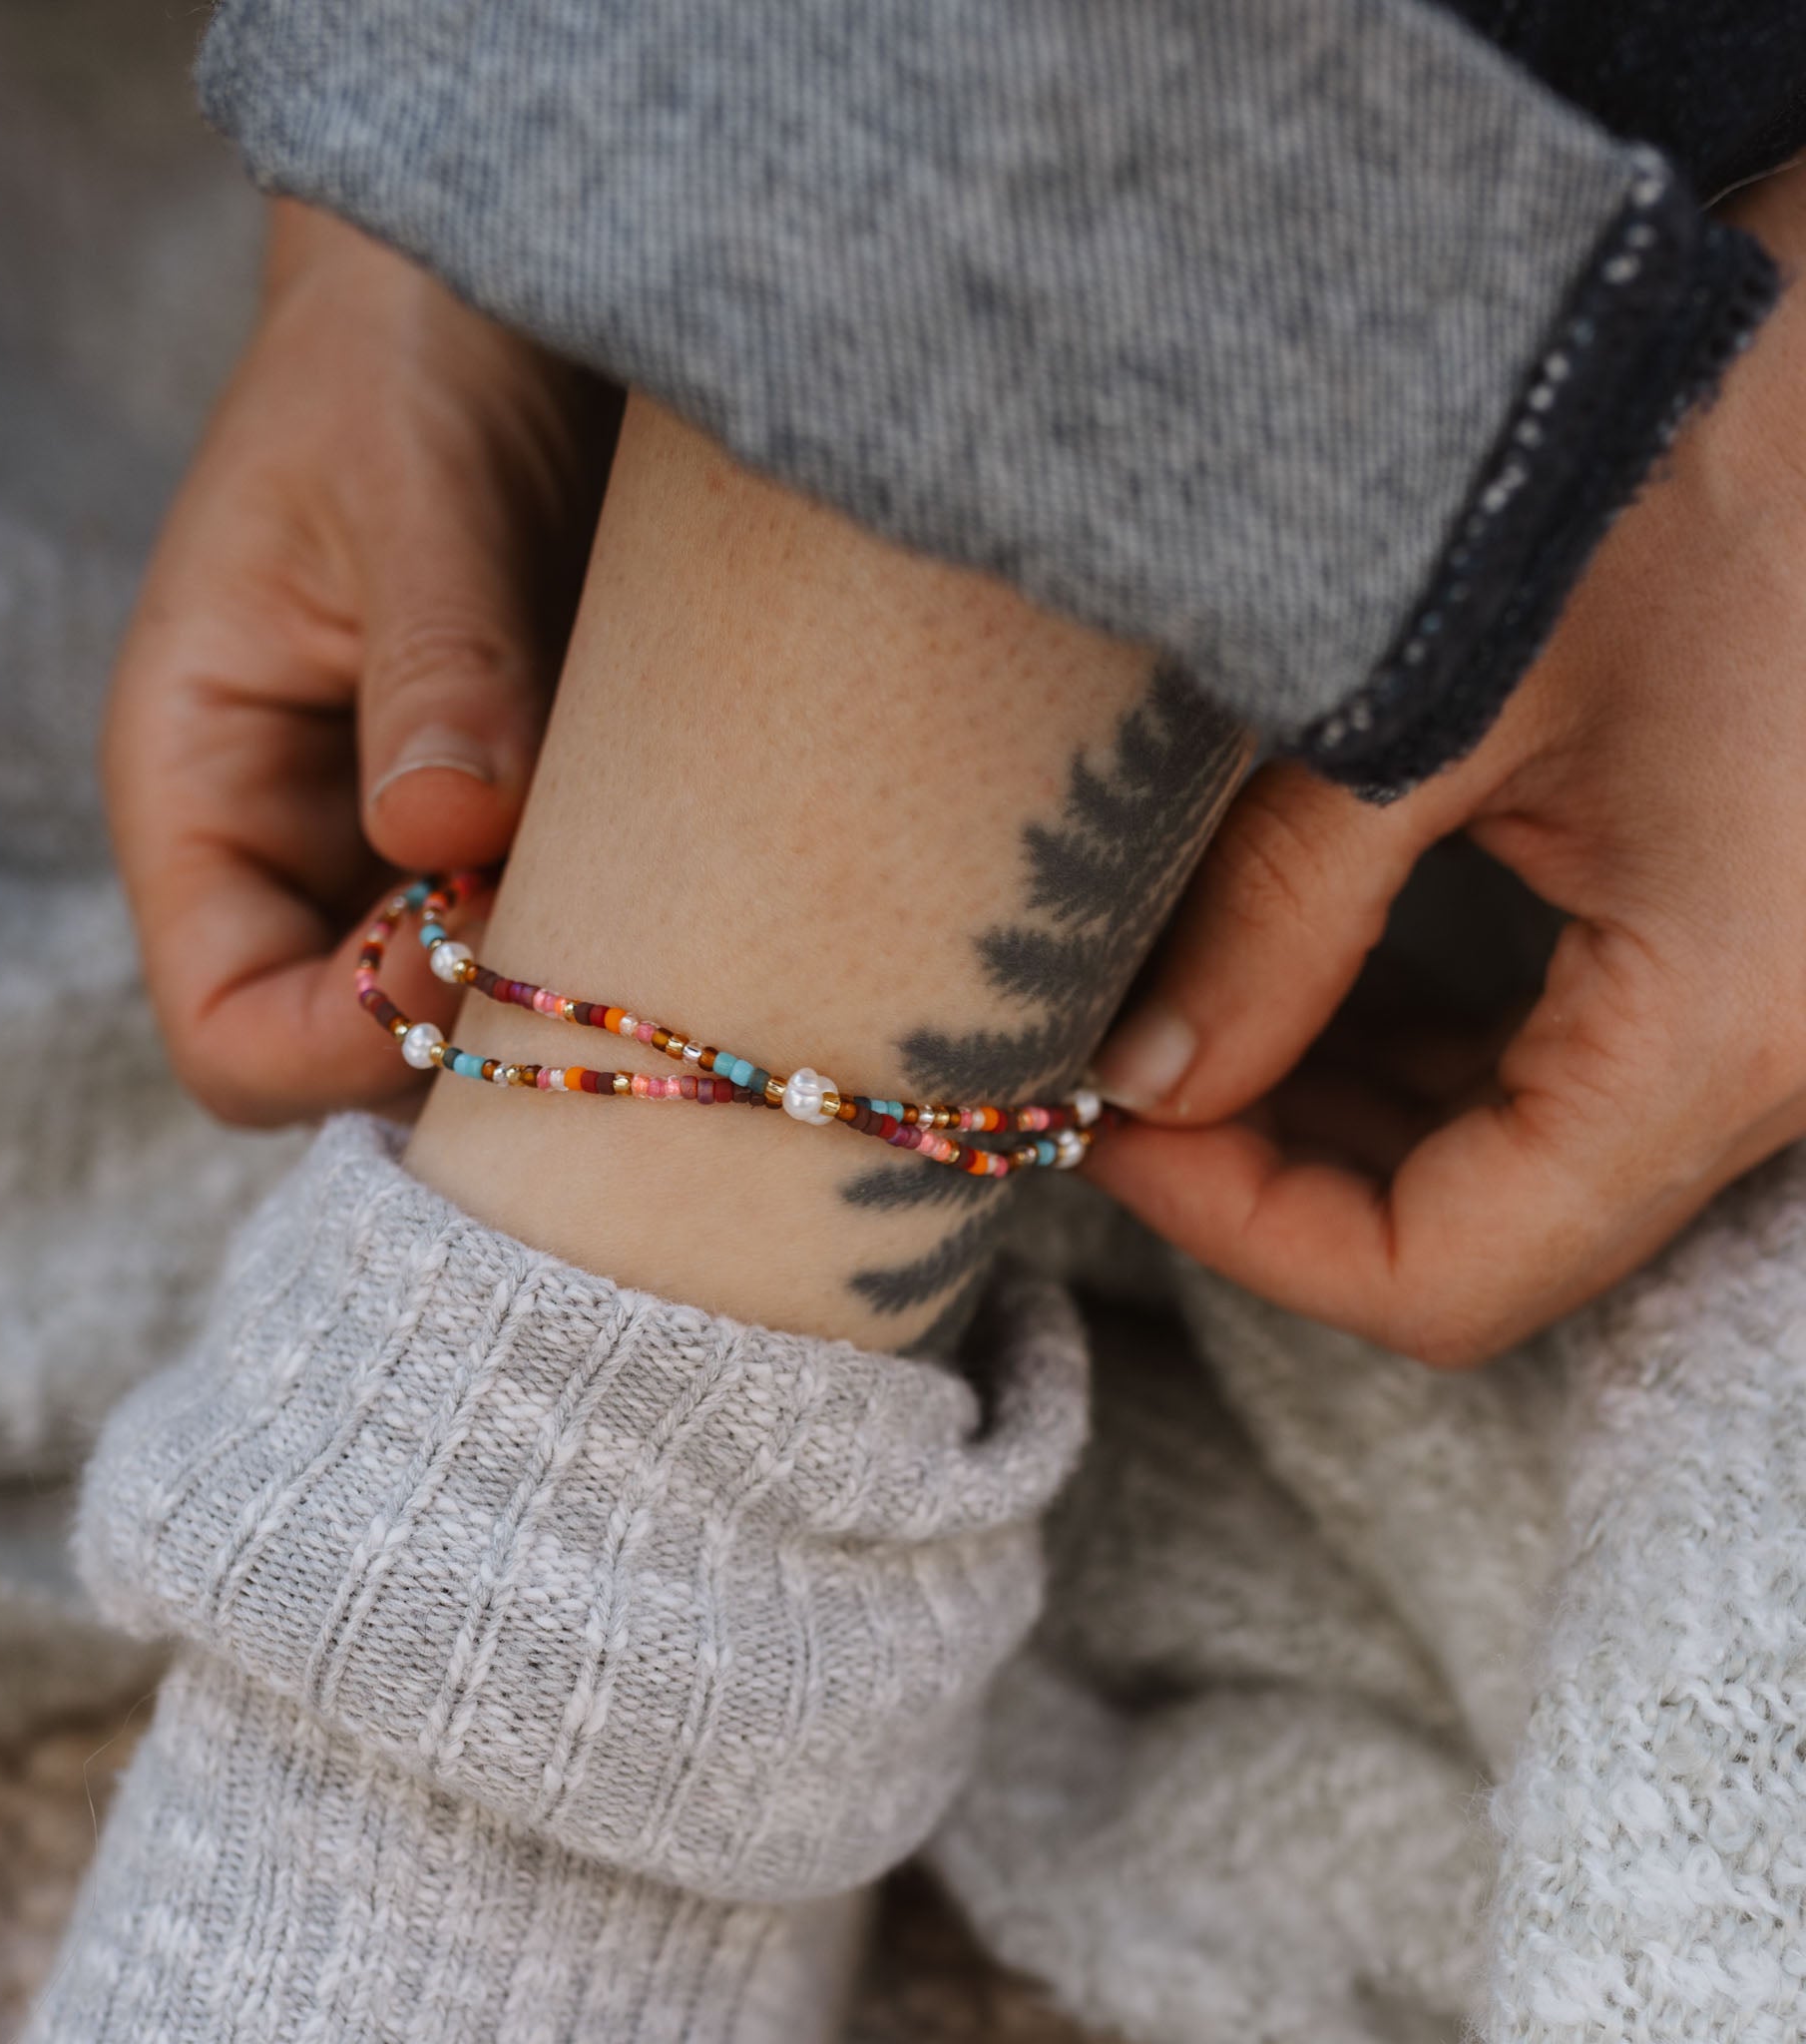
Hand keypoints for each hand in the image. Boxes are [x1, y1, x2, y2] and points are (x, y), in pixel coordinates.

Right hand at [105, 201, 612, 1123]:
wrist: (492, 289)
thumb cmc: (405, 357)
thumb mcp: (408, 491)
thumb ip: (433, 668)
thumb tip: (448, 837)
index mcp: (201, 782)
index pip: (226, 1028)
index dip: (342, 1046)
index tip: (474, 954)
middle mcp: (296, 844)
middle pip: (358, 1051)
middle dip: (474, 1030)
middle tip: (600, 931)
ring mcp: (407, 840)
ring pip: (471, 1007)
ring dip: (559, 984)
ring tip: (656, 890)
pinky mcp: (512, 814)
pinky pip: (555, 927)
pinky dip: (617, 930)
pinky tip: (690, 867)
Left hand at [1084, 165, 1805, 1366]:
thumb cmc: (1661, 452)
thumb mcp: (1424, 698)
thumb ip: (1274, 922)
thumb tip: (1143, 1084)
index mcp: (1724, 1033)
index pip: (1445, 1276)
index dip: (1244, 1231)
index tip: (1105, 1126)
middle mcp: (1779, 1056)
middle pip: (1482, 1235)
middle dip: (1275, 1176)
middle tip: (1124, 1072)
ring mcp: (1773, 1001)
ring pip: (1520, 1160)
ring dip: (1338, 1118)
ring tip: (1187, 1025)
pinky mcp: (1743, 934)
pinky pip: (1565, 1066)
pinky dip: (1420, 1054)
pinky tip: (1307, 978)